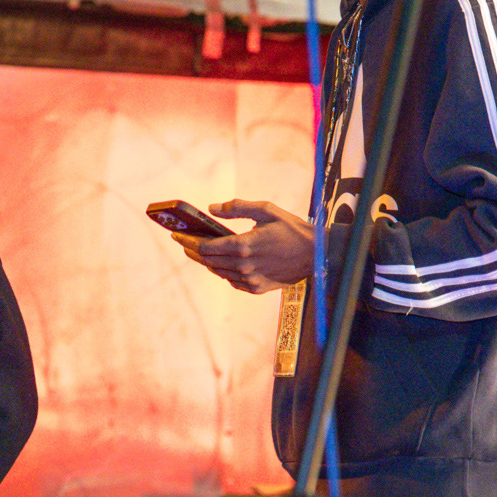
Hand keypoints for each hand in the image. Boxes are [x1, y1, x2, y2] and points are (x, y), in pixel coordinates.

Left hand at [184, 199, 314, 293]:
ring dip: (208, 261)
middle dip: (193, 250)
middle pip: (207, 260)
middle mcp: (243, 265)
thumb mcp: (267, 210)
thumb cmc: (293, 229)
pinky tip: (224, 263)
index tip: (178, 235)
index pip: (205, 247)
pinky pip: (232, 281)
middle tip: (184, 241)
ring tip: (200, 251)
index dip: (188, 241)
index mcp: (243, 245)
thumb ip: (237, 208)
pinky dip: (224, 272)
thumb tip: (212, 208)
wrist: (318, 255)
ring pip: (218, 272)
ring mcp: (250, 279)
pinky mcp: (257, 288)